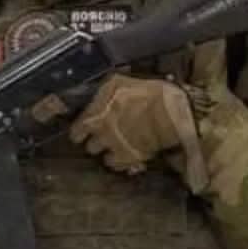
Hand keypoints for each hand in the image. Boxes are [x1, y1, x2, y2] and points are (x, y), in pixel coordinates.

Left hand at [68, 74, 207, 190]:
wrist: (171, 113)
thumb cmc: (144, 93)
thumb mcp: (118, 83)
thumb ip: (101, 94)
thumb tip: (93, 98)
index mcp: (94, 117)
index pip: (76, 133)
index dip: (80, 131)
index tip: (84, 131)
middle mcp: (102, 137)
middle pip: (90, 148)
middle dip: (97, 141)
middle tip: (105, 135)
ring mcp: (117, 150)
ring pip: (105, 159)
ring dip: (110, 152)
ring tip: (119, 144)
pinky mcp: (132, 160)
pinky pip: (121, 166)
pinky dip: (123, 161)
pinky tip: (130, 152)